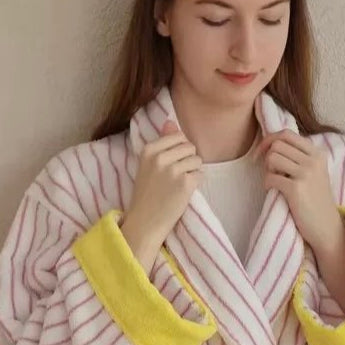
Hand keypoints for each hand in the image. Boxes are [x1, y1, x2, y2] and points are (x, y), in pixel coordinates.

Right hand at [121, 121, 201, 270]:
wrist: (145, 222)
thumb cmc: (147, 194)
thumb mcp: (149, 165)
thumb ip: (162, 142)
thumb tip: (170, 122)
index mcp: (149, 150)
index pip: (178, 137)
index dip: (179, 151)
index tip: (170, 166)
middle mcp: (160, 157)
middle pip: (190, 147)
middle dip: (188, 160)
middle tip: (175, 178)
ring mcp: (173, 170)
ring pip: (197, 159)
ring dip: (192, 172)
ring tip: (178, 185)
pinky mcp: (185, 183)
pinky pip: (200, 174)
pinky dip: (195, 184)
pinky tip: (182, 192)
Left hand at [255, 131, 338, 254]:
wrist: (327, 227)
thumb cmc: (316, 201)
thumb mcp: (314, 173)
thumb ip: (299, 157)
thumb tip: (270, 145)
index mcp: (318, 153)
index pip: (287, 134)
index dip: (269, 140)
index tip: (262, 153)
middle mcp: (313, 160)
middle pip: (277, 144)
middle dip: (267, 157)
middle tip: (271, 172)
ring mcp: (306, 173)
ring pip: (272, 158)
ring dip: (267, 170)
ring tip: (275, 182)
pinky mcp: (296, 189)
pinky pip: (270, 177)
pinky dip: (267, 184)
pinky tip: (274, 192)